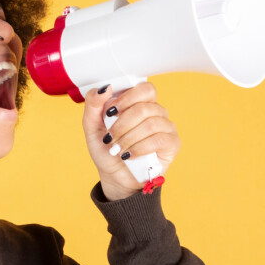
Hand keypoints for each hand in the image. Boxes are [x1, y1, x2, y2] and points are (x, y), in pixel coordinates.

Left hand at [81, 82, 180, 200]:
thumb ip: (93, 104)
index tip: (110, 113)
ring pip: (151, 124)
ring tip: (117, 150)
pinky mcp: (172, 144)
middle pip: (145, 108)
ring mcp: (166, 127)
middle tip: (110, 138)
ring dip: (129, 138)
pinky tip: (129, 155)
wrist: (114, 176)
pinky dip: (139, 148)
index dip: (128, 99)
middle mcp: (156, 112)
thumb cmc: (106, 149)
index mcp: (140, 103)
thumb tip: (105, 88)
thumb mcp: (92, 126)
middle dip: (122, 125)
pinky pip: (159, 140)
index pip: (145, 89)